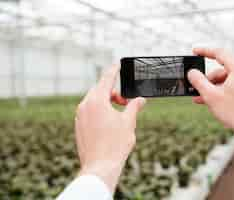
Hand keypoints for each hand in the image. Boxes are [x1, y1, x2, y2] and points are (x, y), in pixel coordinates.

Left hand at [75, 65, 145, 192]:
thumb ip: (134, 106)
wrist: (100, 167)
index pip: (106, 79)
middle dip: (114, 93)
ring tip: (119, 114)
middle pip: (99, 90)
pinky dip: (99, 111)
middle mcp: (84, 106)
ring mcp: (79, 116)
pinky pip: (89, 112)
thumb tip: (141, 99)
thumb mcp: (128, 122)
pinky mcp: (78, 126)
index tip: (117, 65)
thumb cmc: (115, 144)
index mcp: (96, 101)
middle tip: (126, 102)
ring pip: (94, 101)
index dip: (113, 71)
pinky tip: (109, 123)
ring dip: (107, 102)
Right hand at [188, 48, 233, 138]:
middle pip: (222, 68)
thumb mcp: (211, 96)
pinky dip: (222, 91)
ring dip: (213, 87)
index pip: (219, 52)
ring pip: (227, 78)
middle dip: (207, 78)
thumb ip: (198, 82)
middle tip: (196, 87)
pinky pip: (233, 85)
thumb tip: (192, 73)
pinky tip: (212, 101)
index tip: (195, 51)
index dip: (204, 51)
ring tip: (202, 99)